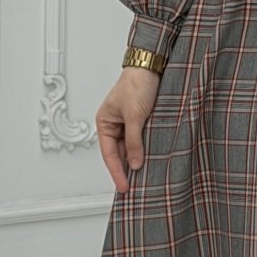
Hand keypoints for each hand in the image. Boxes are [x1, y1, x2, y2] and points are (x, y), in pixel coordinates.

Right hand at [95, 66, 161, 193]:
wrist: (151, 66)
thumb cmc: (137, 84)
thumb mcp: (135, 116)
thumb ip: (135, 142)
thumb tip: (134, 164)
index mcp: (105, 122)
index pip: (109, 154)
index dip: (116, 173)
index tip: (123, 188)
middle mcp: (114, 124)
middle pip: (119, 154)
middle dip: (126, 170)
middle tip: (134, 189)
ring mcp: (128, 123)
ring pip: (131, 148)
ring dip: (136, 161)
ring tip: (143, 179)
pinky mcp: (141, 120)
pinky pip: (140, 141)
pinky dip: (144, 151)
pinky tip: (150, 161)